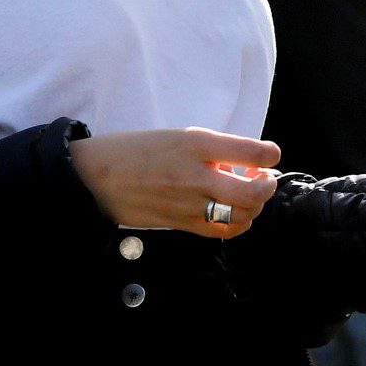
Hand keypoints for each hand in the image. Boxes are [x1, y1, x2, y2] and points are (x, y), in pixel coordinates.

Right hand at [70, 128, 283, 238]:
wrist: (96, 176)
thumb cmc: (136, 150)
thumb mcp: (177, 134)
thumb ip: (212, 148)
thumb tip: (242, 164)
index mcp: (195, 143)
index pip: (251, 152)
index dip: (270, 154)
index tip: (269, 155)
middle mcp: (194, 175)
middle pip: (252, 193)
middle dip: (267, 187)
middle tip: (264, 179)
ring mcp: (187, 203)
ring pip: (240, 216)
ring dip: (253, 207)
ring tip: (248, 195)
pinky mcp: (179, 224)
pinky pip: (219, 230)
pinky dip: (235, 223)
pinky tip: (230, 211)